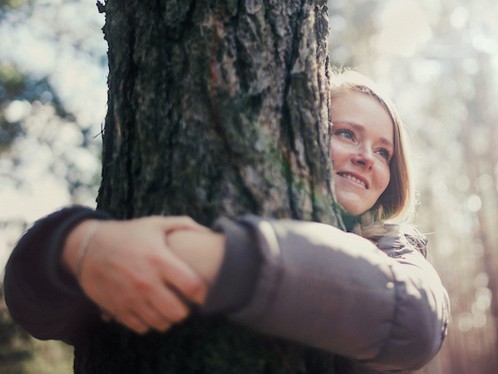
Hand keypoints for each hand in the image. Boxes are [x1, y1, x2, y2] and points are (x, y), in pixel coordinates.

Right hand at [63, 216, 208, 333]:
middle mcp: (145, 282)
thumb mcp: (155, 223)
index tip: (201, 291)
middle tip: (184, 301)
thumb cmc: (128, 234)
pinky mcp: (117, 309)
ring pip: (161, 323)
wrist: (88, 247)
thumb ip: (185, 225)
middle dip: (186, 309)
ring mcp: (130, 298)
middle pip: (178, 312)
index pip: (192, 286)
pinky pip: (142, 327)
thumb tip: (208, 232)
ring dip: (168, 317)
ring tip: (168, 306)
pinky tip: (150, 309)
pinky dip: (150, 322)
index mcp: (159, 259)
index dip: (202, 292)